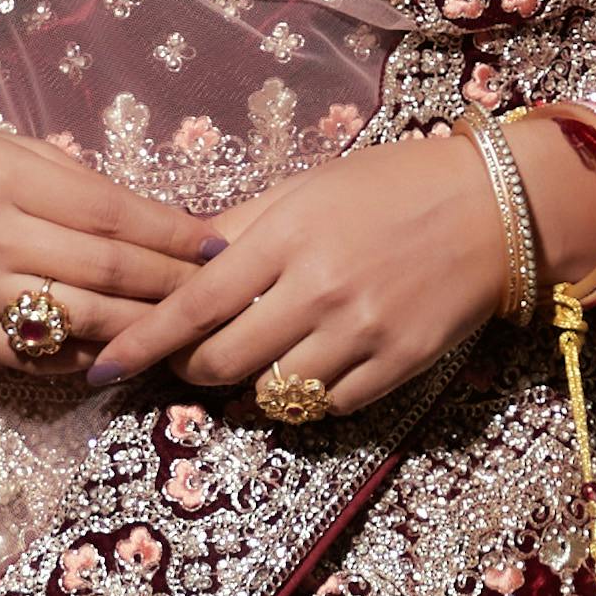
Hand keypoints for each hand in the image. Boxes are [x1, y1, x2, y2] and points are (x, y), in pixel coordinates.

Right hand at [0, 121, 204, 366]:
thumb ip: (66, 177)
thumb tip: (148, 217)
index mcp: (1, 175)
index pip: (110, 212)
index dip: (172, 232)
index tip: (216, 241)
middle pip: (105, 271)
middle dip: (172, 283)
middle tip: (217, 290)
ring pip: (79, 321)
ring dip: (142, 328)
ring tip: (184, 326)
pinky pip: (36, 356)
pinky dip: (86, 357)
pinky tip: (120, 351)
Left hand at [92, 121, 589, 418]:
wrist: (493, 209)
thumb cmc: (390, 188)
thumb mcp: (306, 190)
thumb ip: (238, 229)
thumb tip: (171, 261)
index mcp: (287, 238)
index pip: (192, 305)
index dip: (140, 344)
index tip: (102, 369)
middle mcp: (319, 291)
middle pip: (222, 363)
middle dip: (192, 369)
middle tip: (189, 359)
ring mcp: (361, 333)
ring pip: (272, 392)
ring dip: (248, 386)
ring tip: (251, 362)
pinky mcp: (398, 366)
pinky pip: (327, 406)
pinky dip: (303, 398)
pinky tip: (304, 371)